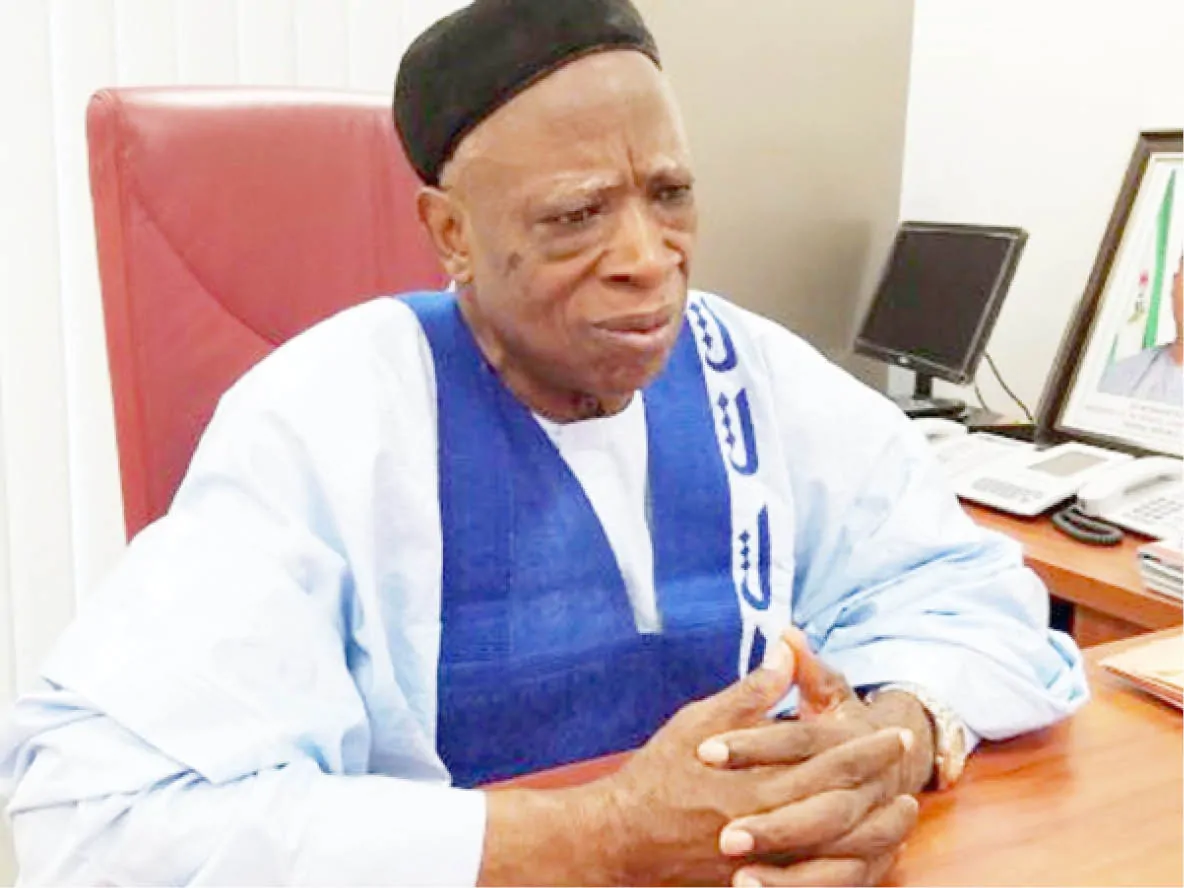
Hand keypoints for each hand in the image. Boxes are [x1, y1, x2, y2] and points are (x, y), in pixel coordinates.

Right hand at [592, 633, 912, 885]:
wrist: (623, 838)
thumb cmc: (658, 775)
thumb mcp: (698, 723)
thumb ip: (749, 693)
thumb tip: (784, 652)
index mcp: (756, 788)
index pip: (828, 767)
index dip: (865, 750)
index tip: (894, 732)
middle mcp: (768, 830)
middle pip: (843, 809)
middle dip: (879, 782)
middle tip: (908, 761)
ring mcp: (767, 863)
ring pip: (839, 852)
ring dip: (877, 829)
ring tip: (904, 808)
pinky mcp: (761, 883)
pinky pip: (819, 878)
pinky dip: (850, 863)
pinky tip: (868, 846)